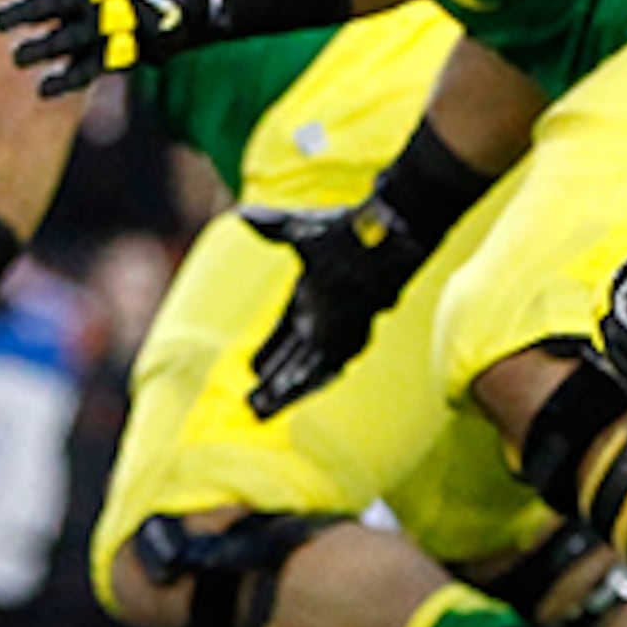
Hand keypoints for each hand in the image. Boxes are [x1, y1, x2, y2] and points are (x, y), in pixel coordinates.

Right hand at [240, 198, 429, 416]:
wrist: (384, 237)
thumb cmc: (346, 230)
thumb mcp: (300, 229)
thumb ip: (271, 226)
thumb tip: (241, 215)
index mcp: (308, 297)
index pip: (282, 333)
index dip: (268, 351)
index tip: (251, 367)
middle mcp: (321, 319)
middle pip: (291, 358)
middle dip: (272, 381)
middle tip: (250, 403)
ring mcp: (337, 331)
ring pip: (306, 369)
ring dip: (285, 391)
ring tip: (259, 411)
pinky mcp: (350, 340)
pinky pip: (325, 369)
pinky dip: (305, 384)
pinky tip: (288, 397)